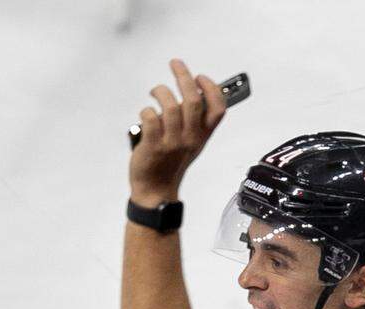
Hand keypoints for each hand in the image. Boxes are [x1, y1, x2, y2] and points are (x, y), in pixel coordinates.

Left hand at [130, 59, 226, 204]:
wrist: (157, 188)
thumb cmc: (172, 162)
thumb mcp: (192, 142)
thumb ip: (195, 120)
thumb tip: (193, 90)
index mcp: (202, 136)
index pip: (218, 109)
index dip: (211, 88)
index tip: (200, 78)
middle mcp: (190, 138)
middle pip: (193, 100)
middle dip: (183, 76)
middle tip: (175, 64)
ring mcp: (172, 142)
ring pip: (170, 106)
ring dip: (161, 92)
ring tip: (156, 92)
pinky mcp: (153, 144)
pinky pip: (150, 117)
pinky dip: (146, 110)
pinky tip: (146, 114)